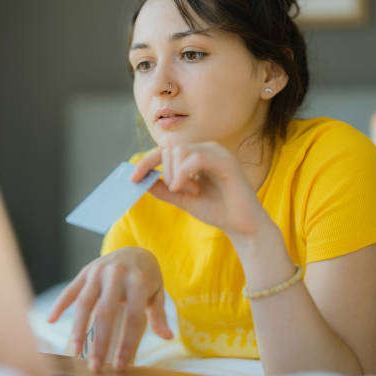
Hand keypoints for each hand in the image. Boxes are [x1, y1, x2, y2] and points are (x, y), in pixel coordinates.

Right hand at [47, 247, 172, 369]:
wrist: (134, 249)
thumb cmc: (146, 277)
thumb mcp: (156, 292)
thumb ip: (158, 314)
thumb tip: (168, 337)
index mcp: (138, 281)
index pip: (133, 318)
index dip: (127, 343)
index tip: (120, 365)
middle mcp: (117, 274)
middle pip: (106, 313)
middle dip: (100, 342)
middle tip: (95, 367)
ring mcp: (98, 271)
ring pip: (85, 303)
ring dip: (78, 328)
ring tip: (76, 351)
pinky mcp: (85, 270)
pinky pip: (71, 289)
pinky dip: (60, 304)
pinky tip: (51, 320)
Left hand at [131, 143, 271, 238]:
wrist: (243, 227)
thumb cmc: (217, 210)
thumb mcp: (183, 199)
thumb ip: (164, 188)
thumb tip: (142, 179)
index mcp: (198, 155)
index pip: (165, 150)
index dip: (146, 162)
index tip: (132, 179)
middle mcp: (207, 148)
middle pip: (169, 149)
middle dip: (166, 172)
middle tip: (180, 191)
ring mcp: (218, 152)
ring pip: (180, 152)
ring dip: (177, 175)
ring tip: (191, 192)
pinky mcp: (226, 161)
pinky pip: (195, 159)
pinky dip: (184, 174)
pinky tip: (190, 190)